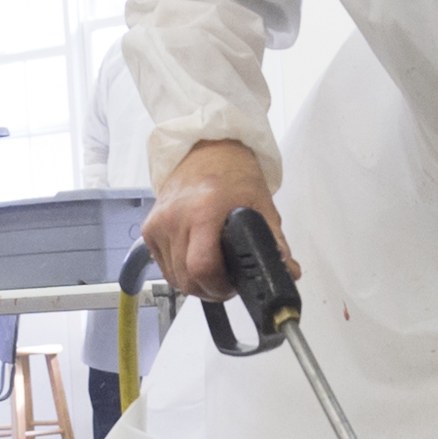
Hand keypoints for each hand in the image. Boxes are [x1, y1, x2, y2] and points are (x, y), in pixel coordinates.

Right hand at [141, 138, 285, 302]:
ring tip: (214, 270)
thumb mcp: (261, 206)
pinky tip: (196, 260)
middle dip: (210, 289)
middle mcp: (176, 217)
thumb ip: (275, 243)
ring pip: (174, 278)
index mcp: (204, 211)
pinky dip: (180, 272)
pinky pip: (164, 267)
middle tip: (228, 282)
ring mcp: (159, 224)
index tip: (233, 284)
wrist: (207, 150)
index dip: (219, 285)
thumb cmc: (232, 173)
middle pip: (187, 278)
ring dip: (195, 283)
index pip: (202, 266)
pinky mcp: (149, 229)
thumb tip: (288, 273)